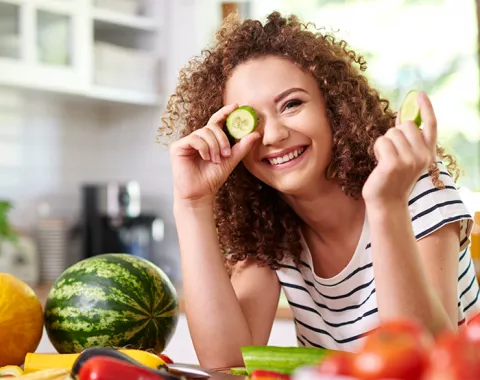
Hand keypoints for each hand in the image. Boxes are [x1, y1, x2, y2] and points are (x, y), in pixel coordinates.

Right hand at [170, 103, 260, 206]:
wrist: (200, 194)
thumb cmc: (213, 178)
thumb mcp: (231, 160)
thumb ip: (242, 147)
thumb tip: (256, 133)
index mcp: (209, 140)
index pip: (216, 121)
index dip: (225, 112)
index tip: (236, 106)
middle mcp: (197, 138)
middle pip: (212, 127)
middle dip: (222, 139)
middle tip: (226, 154)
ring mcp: (187, 142)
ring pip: (204, 132)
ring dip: (214, 147)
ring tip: (215, 160)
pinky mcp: (178, 147)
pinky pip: (194, 139)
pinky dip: (204, 148)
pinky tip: (206, 158)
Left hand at [362, 91, 436, 206]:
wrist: (387, 203)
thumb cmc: (392, 178)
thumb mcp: (405, 157)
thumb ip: (406, 139)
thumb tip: (402, 116)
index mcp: (428, 154)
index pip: (430, 126)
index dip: (426, 108)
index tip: (419, 94)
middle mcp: (422, 156)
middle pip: (405, 125)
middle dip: (394, 134)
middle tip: (391, 152)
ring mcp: (409, 160)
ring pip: (391, 133)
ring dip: (383, 144)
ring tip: (385, 160)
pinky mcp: (393, 164)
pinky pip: (381, 142)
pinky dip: (377, 149)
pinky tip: (379, 163)